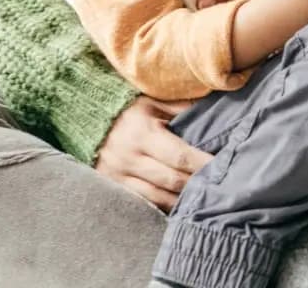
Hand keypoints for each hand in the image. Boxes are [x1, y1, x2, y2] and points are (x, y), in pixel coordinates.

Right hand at [94, 95, 211, 210]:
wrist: (84, 118)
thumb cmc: (127, 109)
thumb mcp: (152, 102)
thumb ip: (180, 108)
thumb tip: (212, 109)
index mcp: (142, 133)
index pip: (179, 156)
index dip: (202, 164)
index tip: (223, 166)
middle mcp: (130, 158)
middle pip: (172, 180)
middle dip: (197, 183)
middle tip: (221, 185)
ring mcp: (119, 176)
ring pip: (158, 197)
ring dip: (182, 200)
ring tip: (204, 198)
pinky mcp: (113, 188)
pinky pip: (144, 203)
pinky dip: (164, 206)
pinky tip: (181, 205)